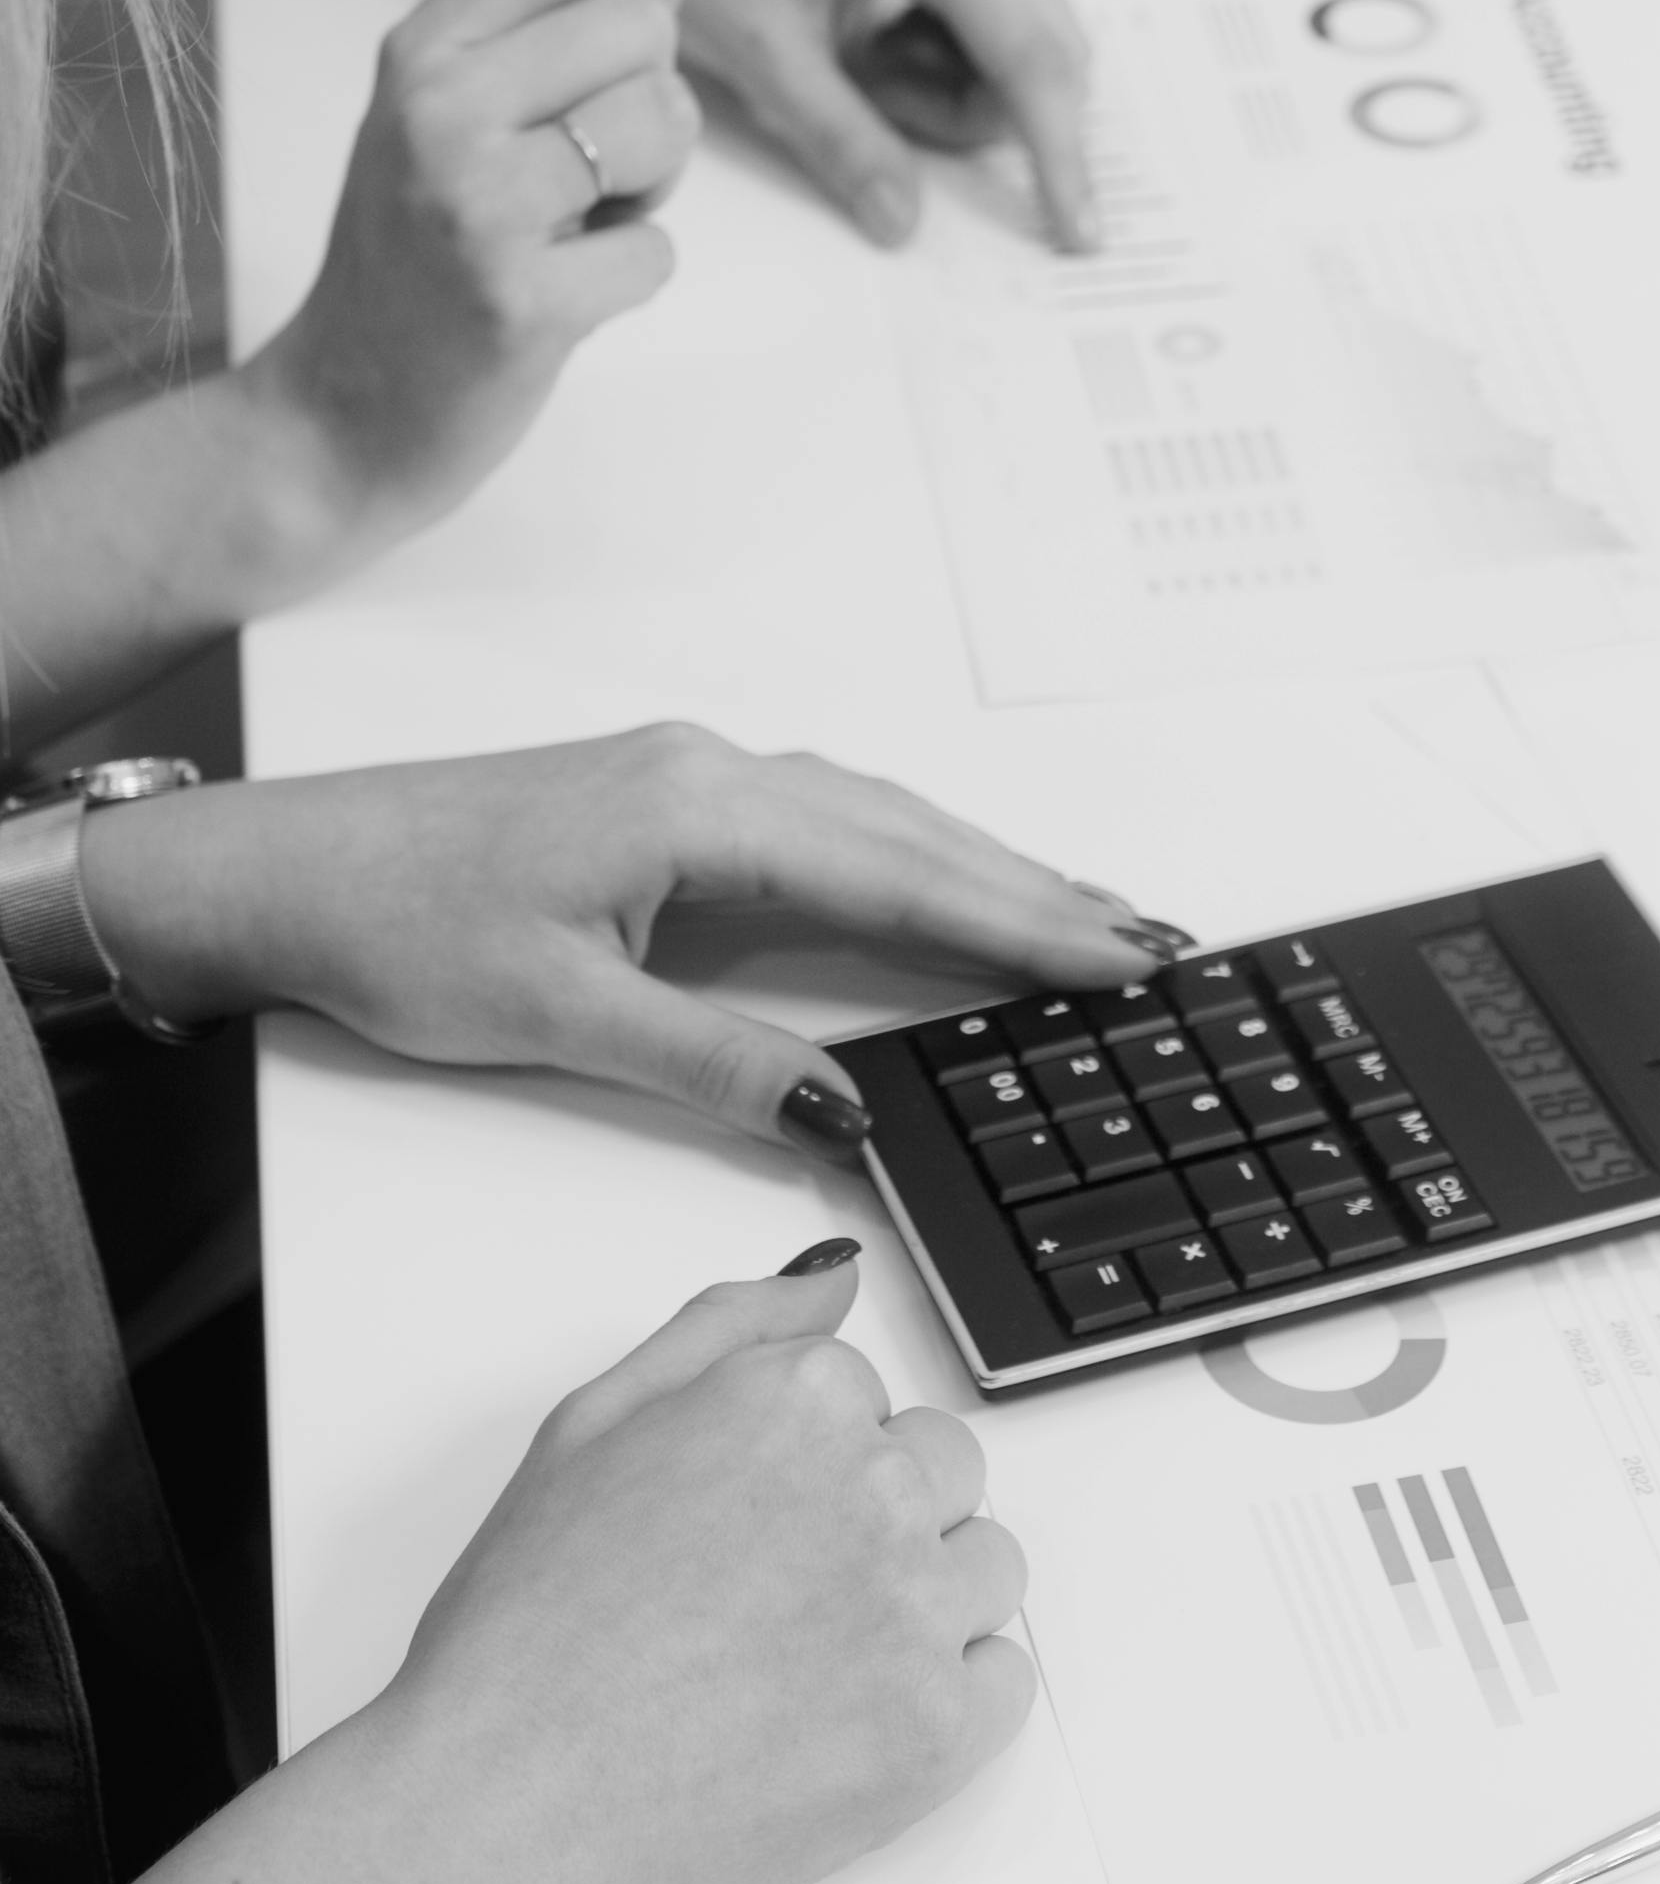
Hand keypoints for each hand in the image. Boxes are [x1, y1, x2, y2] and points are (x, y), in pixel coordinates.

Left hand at [80, 726, 1191, 1148]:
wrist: (283, 867)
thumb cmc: (395, 925)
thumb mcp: (559, 1019)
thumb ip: (717, 1063)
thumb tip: (844, 1109)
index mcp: (701, 814)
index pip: (902, 877)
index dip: (1023, 924)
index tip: (1120, 958)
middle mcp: (714, 774)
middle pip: (916, 836)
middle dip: (1040, 891)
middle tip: (1151, 942)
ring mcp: (693, 777)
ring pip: (880, 819)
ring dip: (985, 867)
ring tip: (1084, 917)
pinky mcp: (668, 799)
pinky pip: (830, 819)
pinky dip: (911, 855)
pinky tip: (945, 882)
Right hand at [239, 0, 696, 559]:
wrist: (336, 417)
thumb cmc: (412, 258)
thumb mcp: (432, 115)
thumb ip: (523, 37)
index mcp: (423, 47)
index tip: (628, 38)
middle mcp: (442, 107)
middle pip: (646, 24)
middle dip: (651, 99)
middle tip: (586, 168)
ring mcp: (477, 205)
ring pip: (669, 123)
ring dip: (651, 188)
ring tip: (573, 226)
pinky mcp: (522, 303)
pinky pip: (659, 251)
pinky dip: (628, 280)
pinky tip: (559, 296)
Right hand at [377, 1253, 1029, 1883]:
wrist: (497, 1818)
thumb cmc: (524, 1634)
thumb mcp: (592, 1426)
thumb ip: (730, 1330)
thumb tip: (838, 1279)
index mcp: (794, 1399)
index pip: (864, 1395)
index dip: (793, 1464)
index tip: (735, 1524)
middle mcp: (872, 1486)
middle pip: (943, 1469)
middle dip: (873, 1518)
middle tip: (763, 1600)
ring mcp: (915, 1611)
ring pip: (986, 1566)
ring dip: (922, 1601)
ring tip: (802, 1663)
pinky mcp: (940, 1730)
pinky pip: (1004, 1678)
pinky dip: (947, 1697)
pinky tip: (846, 1720)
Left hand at [446, 0, 1095, 253]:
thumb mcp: (767, 55)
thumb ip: (846, 143)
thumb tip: (904, 219)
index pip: (1037, 65)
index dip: (1063, 158)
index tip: (1079, 233)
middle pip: (1044, 58)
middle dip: (972, 113)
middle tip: (869, 100)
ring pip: (1016, 49)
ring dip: (945, 87)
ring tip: (849, 60)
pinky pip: (984, 25)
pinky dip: (934, 58)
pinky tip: (861, 39)